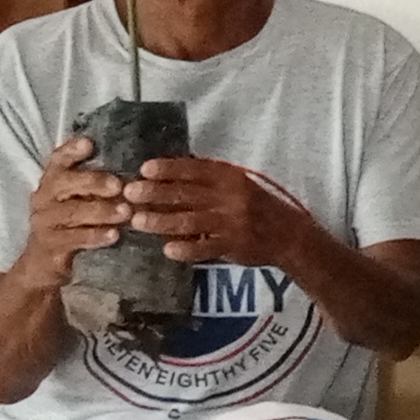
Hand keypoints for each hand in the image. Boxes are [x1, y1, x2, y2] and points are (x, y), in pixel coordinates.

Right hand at [13, 133, 129, 281]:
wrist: (44, 265)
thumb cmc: (72, 225)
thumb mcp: (81, 200)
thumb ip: (98, 184)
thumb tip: (136, 169)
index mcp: (53, 181)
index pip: (58, 160)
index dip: (71, 151)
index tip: (89, 143)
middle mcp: (44, 197)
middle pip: (65, 183)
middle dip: (93, 182)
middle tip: (119, 185)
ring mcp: (44, 221)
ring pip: (72, 212)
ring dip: (100, 211)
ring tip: (126, 212)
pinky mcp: (50, 246)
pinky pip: (72, 239)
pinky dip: (94, 236)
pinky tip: (114, 235)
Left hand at [124, 151, 311, 268]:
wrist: (290, 235)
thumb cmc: (258, 206)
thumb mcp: (237, 185)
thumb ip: (208, 180)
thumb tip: (167, 173)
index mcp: (231, 178)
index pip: (195, 170)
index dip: (169, 169)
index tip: (144, 169)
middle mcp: (231, 197)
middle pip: (187, 194)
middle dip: (155, 193)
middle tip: (129, 194)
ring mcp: (233, 222)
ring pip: (190, 221)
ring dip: (161, 221)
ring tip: (137, 221)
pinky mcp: (234, 246)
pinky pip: (205, 248)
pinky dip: (186, 249)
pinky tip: (168, 250)